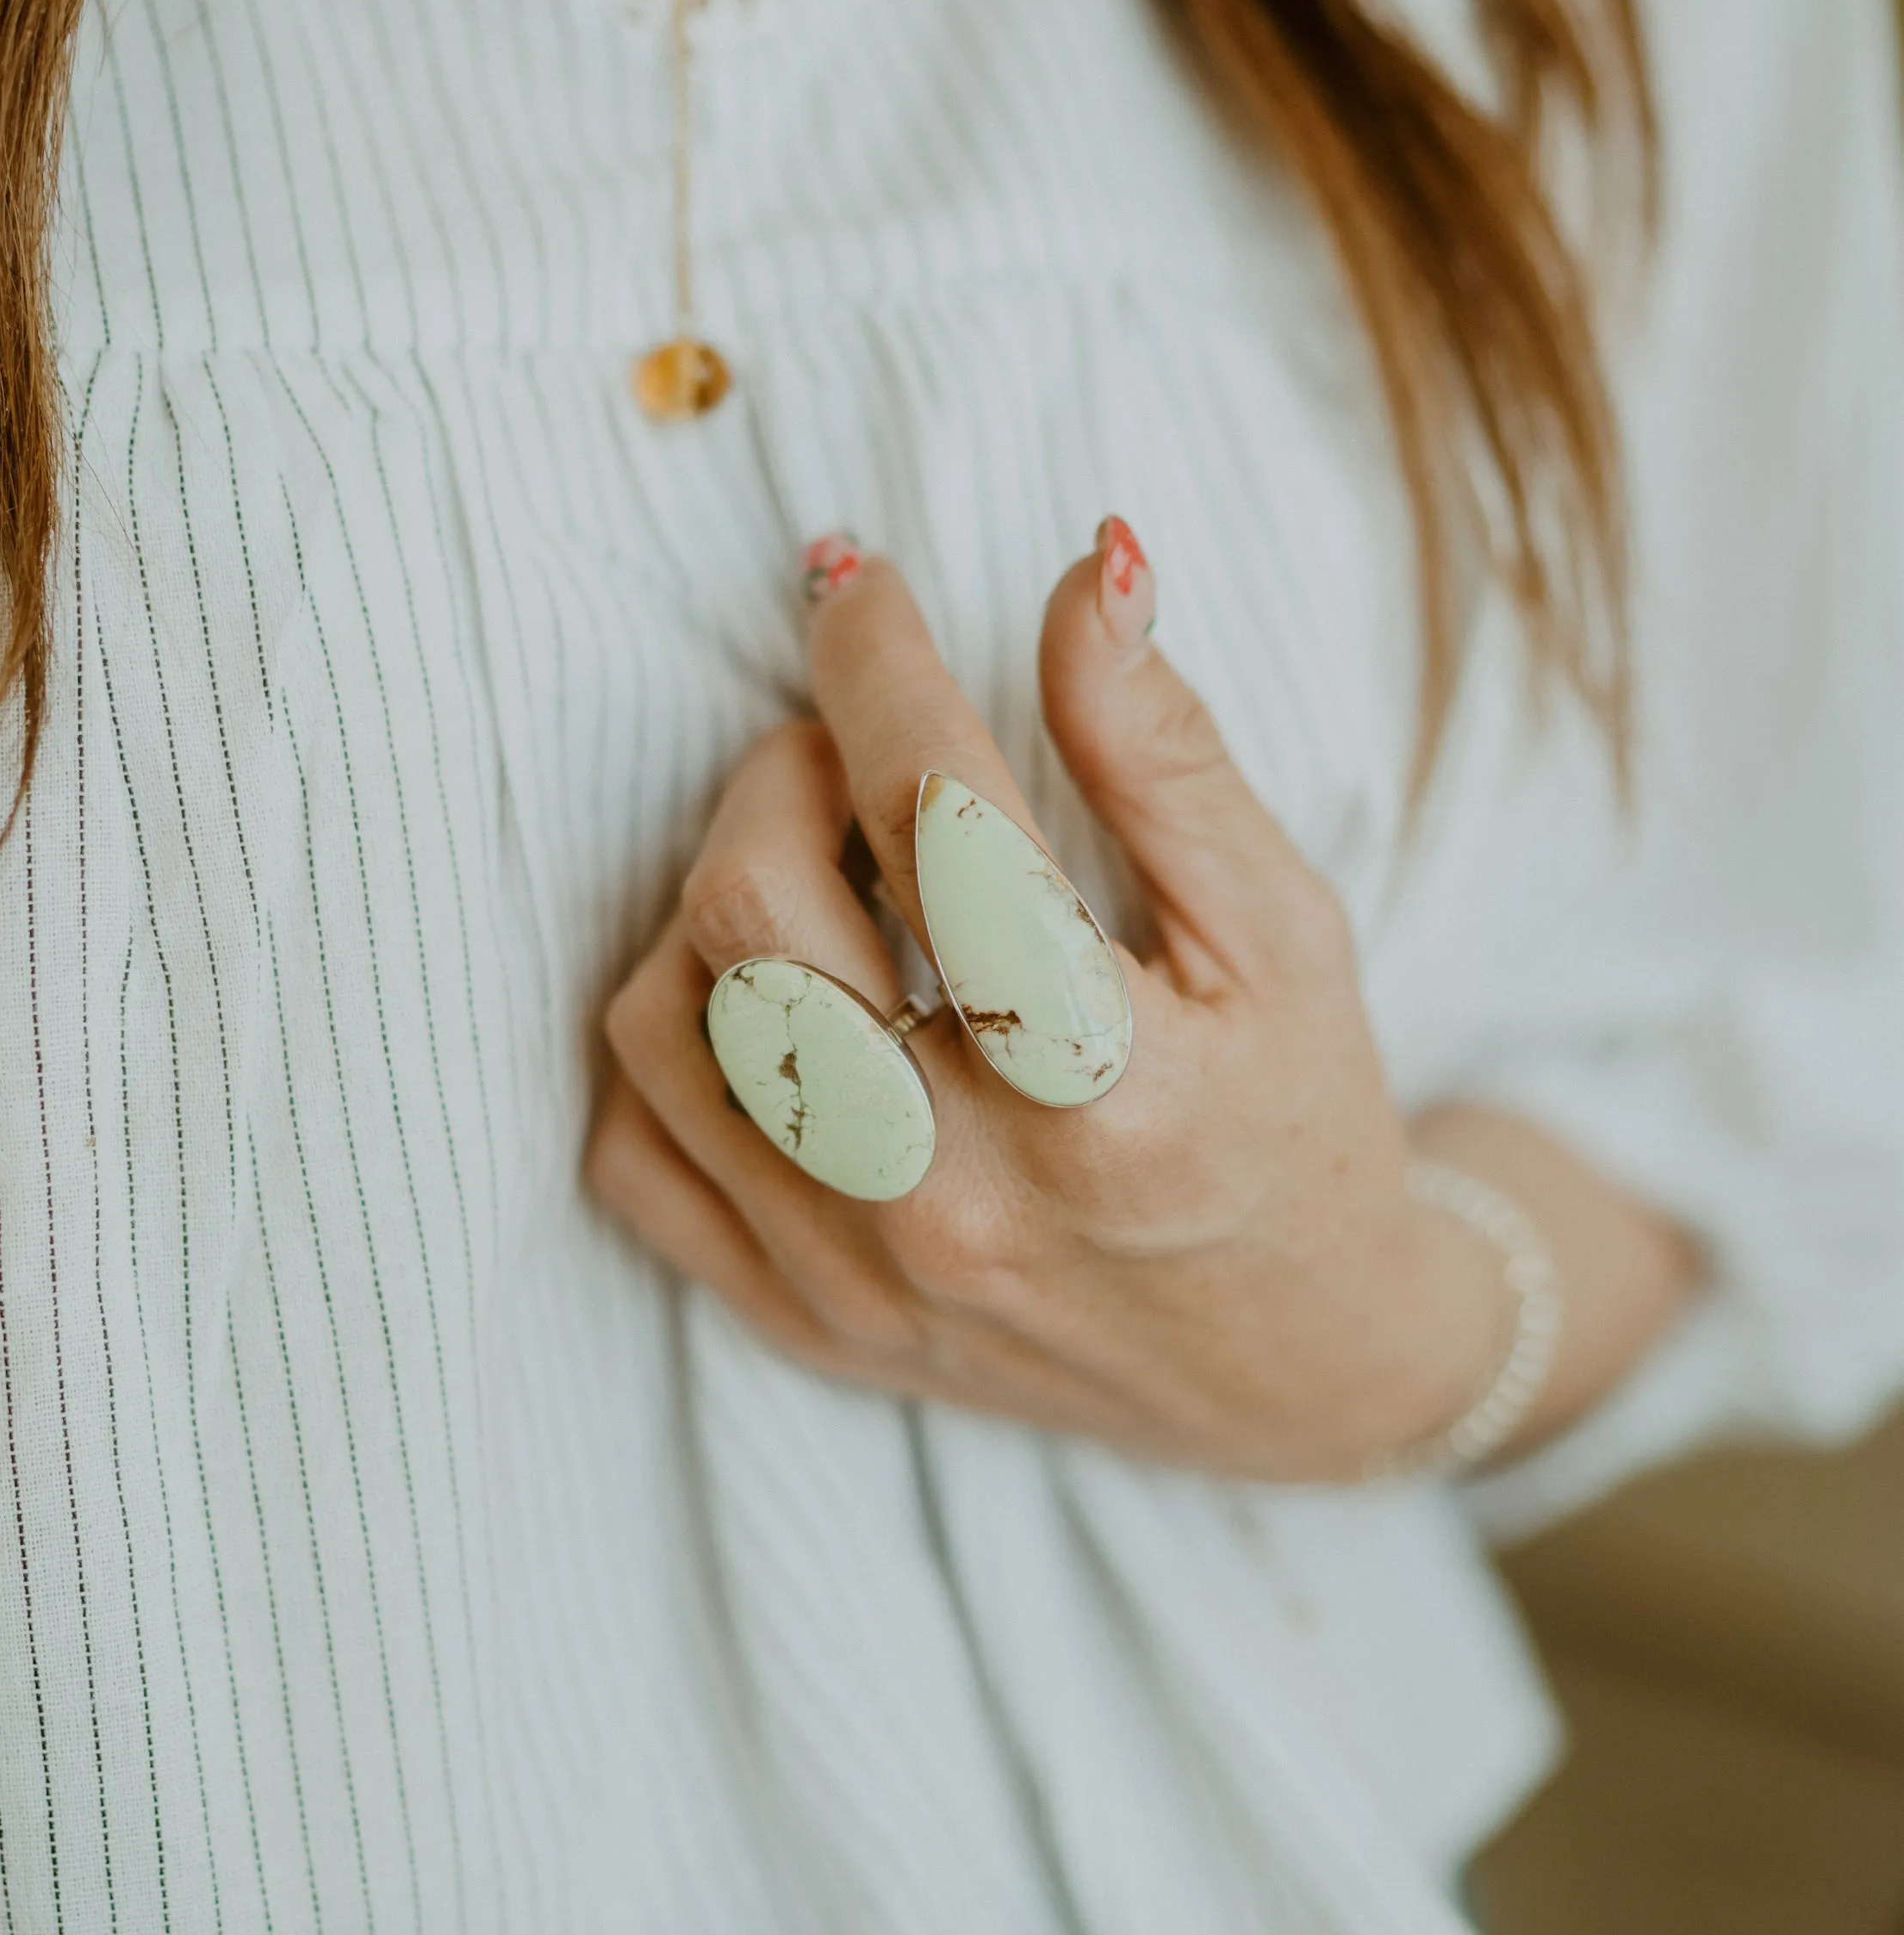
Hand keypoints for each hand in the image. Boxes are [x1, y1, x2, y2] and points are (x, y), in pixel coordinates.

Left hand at [586, 529, 1517, 1480]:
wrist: (1293, 1369)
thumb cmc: (1298, 1121)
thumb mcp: (1286, 933)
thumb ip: (1171, 756)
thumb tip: (1090, 565)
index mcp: (1110, 1092)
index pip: (931, 820)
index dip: (876, 663)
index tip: (856, 584)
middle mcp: (964, 1199)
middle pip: (748, 916)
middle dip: (775, 776)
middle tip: (844, 756)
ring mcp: (861, 1276)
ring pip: (663, 1023)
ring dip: (710, 906)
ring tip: (814, 881)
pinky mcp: (799, 1320)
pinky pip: (636, 1155)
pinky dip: (675, 1049)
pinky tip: (770, 1006)